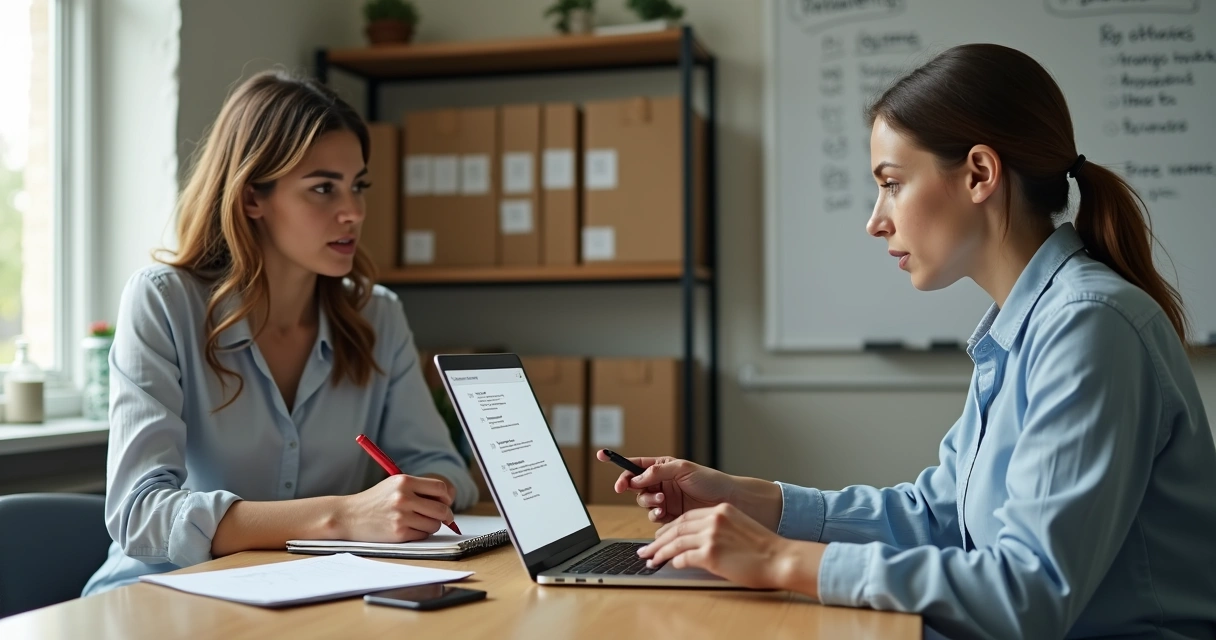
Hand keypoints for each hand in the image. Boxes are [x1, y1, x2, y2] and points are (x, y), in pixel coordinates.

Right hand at [338, 474, 453, 541]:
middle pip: (442, 509)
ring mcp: (401, 516)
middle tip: (443, 517)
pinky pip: (423, 535)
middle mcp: (404, 498)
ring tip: (418, 522)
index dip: (447, 497)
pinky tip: (408, 529)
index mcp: (404, 481)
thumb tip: (447, 499)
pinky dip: (420, 534)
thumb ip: (419, 489)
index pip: (440, 488)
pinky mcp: (399, 533)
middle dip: (445, 515)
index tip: (445, 502)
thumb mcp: (394, 485)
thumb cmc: (375, 501)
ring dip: (431, 525)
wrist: (349, 516)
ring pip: (434, 524)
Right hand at [597, 451, 738, 523]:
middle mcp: (662, 483)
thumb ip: (657, 471)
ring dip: (648, 503)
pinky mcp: (670, 516)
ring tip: (662, 503)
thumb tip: (636, 477)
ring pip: (642, 502)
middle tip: (642, 490)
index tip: (602, 458)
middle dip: (636, 488)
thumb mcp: (683, 468)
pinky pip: (653, 516)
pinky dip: (655, 515)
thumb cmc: (710, 481)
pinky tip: (664, 513)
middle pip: (635, 485)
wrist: (728, 501)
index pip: (636, 464)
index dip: (619, 463)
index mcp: (663, 467)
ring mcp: (665, 500)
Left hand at [637, 503, 824, 593]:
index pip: (687, 518)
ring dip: (660, 552)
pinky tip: (670, 566)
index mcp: (720, 510)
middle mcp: (713, 519)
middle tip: (646, 549)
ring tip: (650, 560)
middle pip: (677, 528)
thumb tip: (698, 541)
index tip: (660, 536)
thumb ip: (719, 529)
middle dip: (658, 540)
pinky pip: (684, 557)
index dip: (670, 528)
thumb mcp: (740, 528)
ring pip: (676, 543)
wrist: (780, 558)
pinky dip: (675, 562)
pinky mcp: (711, 554)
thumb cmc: (765, 548)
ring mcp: (711, 536)